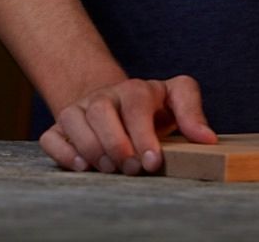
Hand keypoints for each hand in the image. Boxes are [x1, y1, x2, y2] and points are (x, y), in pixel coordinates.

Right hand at [40, 75, 216, 174]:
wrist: (118, 106)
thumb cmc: (152, 109)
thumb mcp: (177, 99)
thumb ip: (192, 113)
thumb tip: (206, 138)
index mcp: (136, 89)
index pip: (136, 102)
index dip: (143, 133)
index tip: (153, 161)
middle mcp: (104, 95)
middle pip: (101, 109)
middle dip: (116, 143)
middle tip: (132, 169)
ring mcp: (80, 109)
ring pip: (72, 118)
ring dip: (92, 148)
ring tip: (112, 170)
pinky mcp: (60, 127)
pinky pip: (51, 137)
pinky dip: (64, 152)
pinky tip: (83, 166)